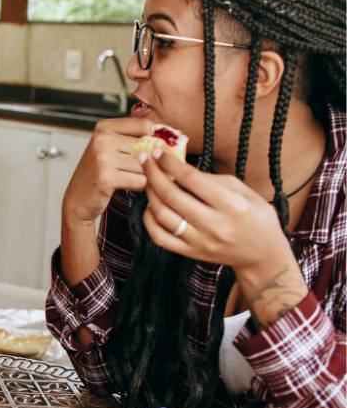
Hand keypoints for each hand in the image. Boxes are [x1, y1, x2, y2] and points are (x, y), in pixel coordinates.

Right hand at [63, 118, 155, 224]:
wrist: (77, 198)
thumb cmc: (99, 172)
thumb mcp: (111, 148)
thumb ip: (134, 139)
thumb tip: (171, 138)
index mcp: (104, 127)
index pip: (145, 125)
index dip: (160, 136)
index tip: (164, 146)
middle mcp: (102, 139)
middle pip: (147, 147)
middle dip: (153, 160)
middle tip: (147, 168)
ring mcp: (102, 157)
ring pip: (145, 165)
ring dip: (146, 175)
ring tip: (133, 178)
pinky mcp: (106, 177)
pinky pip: (140, 181)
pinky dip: (139, 186)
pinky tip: (129, 186)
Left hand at [139, 148, 291, 271]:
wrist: (263, 256)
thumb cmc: (256, 218)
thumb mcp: (244, 191)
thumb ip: (213, 179)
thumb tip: (181, 167)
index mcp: (232, 205)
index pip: (192, 179)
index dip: (170, 163)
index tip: (158, 151)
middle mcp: (214, 225)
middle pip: (172, 196)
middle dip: (153, 173)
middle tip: (144, 159)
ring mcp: (201, 242)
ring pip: (162, 215)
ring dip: (149, 194)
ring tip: (148, 179)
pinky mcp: (192, 254)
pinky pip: (160, 237)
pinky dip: (149, 220)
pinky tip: (151, 206)